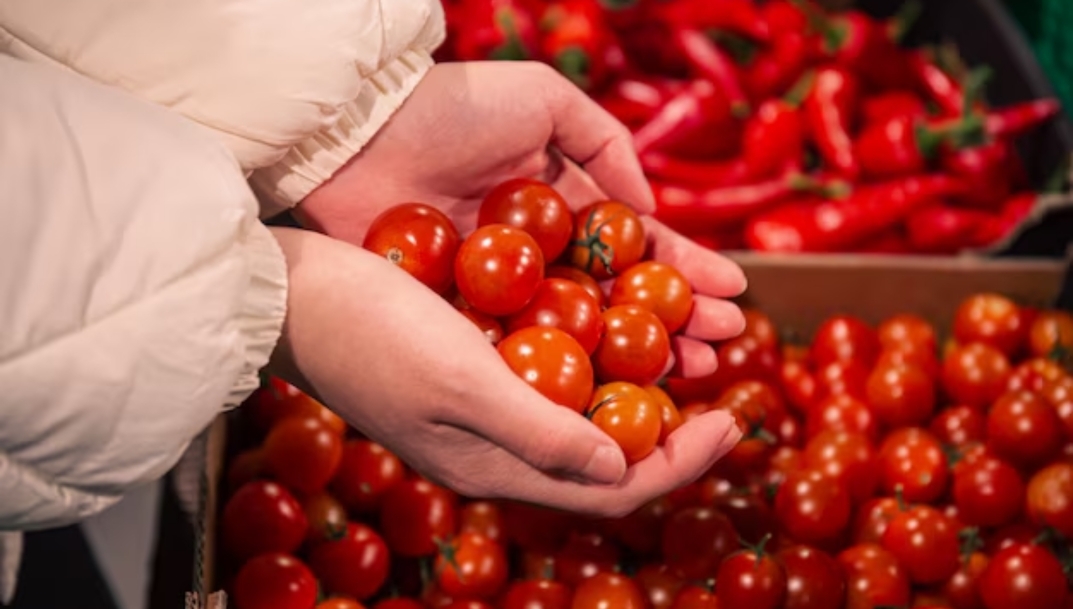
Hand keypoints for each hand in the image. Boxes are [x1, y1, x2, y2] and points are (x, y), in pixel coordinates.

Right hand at [267, 227, 741, 516]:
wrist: (292, 292)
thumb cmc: (370, 332)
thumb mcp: (461, 383)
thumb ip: (541, 433)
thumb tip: (622, 469)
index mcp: (495, 465)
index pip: (610, 488)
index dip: (680, 461)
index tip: (733, 419)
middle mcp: (497, 444)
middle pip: (607, 453)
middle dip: (672, 425)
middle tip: (721, 376)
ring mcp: (486, 405)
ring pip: (586, 410)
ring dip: (641, 383)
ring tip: (687, 343)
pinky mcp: (475, 364)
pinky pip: (556, 371)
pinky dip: (598, 353)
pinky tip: (621, 317)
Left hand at [299, 61, 747, 375]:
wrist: (357, 136)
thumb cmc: (452, 108)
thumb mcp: (543, 100)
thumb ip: (604, 144)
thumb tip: (645, 207)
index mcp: (563, 204)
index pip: (637, 246)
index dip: (685, 271)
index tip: (732, 297)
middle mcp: (541, 255)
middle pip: (621, 298)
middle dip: (676, 322)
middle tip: (724, 350)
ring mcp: (505, 293)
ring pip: (583, 334)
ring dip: (638, 355)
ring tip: (691, 373)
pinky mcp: (465, 320)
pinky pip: (525, 352)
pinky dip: (567, 373)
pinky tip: (612, 391)